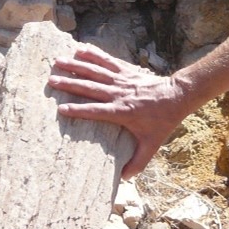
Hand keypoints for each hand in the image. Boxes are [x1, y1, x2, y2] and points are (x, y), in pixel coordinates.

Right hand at [48, 45, 193, 177]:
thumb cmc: (163, 121)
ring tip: (58, 61)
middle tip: (51, 81)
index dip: (78, 110)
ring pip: (96, 71)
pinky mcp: (126, 70)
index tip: (61, 109)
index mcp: (121, 112)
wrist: (177, 95)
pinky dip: (94, 54)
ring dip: (76, 66)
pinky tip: (80, 48)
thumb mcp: (152, 144)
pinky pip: (107, 61)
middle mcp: (119, 94)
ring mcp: (122, 80)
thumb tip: (124, 180)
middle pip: (90, 88)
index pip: (95, 111)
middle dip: (70, 84)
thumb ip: (138, 162)